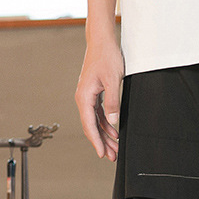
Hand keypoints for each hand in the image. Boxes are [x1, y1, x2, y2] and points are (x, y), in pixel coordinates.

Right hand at [75, 36, 124, 161]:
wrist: (102, 41)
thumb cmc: (107, 57)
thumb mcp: (113, 80)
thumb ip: (113, 102)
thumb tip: (112, 121)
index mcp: (84, 96)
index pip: (89, 125)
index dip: (96, 141)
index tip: (103, 154)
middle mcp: (83, 98)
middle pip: (91, 127)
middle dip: (102, 143)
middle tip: (112, 157)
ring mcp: (88, 96)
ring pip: (95, 122)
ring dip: (105, 135)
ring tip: (115, 148)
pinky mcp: (94, 94)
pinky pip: (98, 114)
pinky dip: (106, 124)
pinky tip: (114, 132)